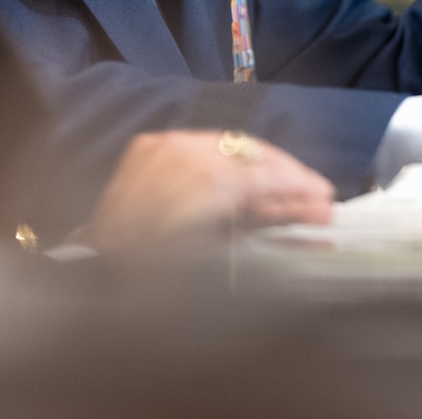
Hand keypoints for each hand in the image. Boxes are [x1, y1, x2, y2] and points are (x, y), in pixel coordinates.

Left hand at [85, 131, 334, 251]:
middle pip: (249, 154)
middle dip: (287, 176)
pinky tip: (253, 184)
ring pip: (228, 148)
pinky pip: (202, 148)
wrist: (95, 271)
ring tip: (295, 193)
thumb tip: (311, 212)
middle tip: (318, 197)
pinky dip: (230, 166)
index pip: (262, 171)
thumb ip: (263, 222)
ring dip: (263, 171)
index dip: (298, 184)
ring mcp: (162, 146)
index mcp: (199, 178)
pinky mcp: (149, 149)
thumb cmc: (154, 274)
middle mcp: (181, 150)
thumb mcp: (216, 254)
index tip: (326, 197)